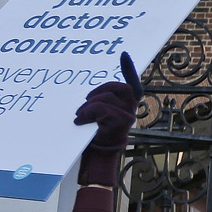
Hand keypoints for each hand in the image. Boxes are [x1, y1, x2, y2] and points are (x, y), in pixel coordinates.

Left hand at [73, 53, 141, 185]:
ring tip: (81, 116)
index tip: (123, 55)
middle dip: (99, 91)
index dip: (129, 69)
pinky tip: (80, 121)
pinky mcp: (121, 123)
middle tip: (86, 101)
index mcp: (126, 105)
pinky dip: (87, 113)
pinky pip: (101, 108)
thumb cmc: (94, 134)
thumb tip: (89, 92)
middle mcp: (131, 110)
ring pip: (106, 98)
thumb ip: (99, 101)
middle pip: (118, 87)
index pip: (132, 84)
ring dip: (89, 106)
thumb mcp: (97, 113)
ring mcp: (128, 116)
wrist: (97, 155)